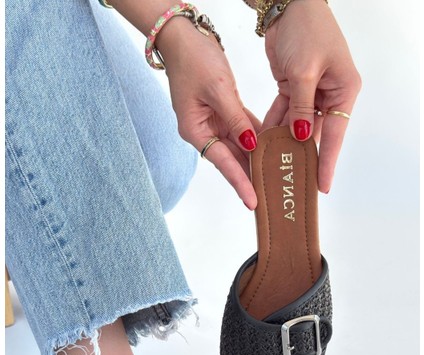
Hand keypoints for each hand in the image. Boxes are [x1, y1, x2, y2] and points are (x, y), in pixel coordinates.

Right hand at [157, 19, 260, 208]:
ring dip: (256, 159)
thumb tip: (250, 145)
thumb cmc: (194, 59)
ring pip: (239, 146)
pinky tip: (273, 146)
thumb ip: (236, 119)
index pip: (223, 162)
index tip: (253, 201)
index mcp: (195, 130)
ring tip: (275, 176)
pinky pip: (242, 128)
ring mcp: (212, 122)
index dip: (240, 182)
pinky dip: (256, 137)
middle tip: (270, 195)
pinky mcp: (222, 111)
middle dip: (250, 177)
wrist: (182, 35)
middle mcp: (203, 131)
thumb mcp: (218, 89)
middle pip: (231, 159)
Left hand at [263, 0, 360, 192]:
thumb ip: (301, 108)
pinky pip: (284, 114)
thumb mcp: (304, 72)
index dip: (326, 162)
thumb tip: (299, 137)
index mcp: (344, 91)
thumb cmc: (307, 30)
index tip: (321, 186)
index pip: (334, 135)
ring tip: (271, 166)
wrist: (289, 4)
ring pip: (296, 126)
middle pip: (315, 134)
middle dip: (300, 156)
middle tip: (290, 181)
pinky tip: (262, 143)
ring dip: (282, 143)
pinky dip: (273, 126)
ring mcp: (311, 92)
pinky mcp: (293, 88)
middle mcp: (330, 95)